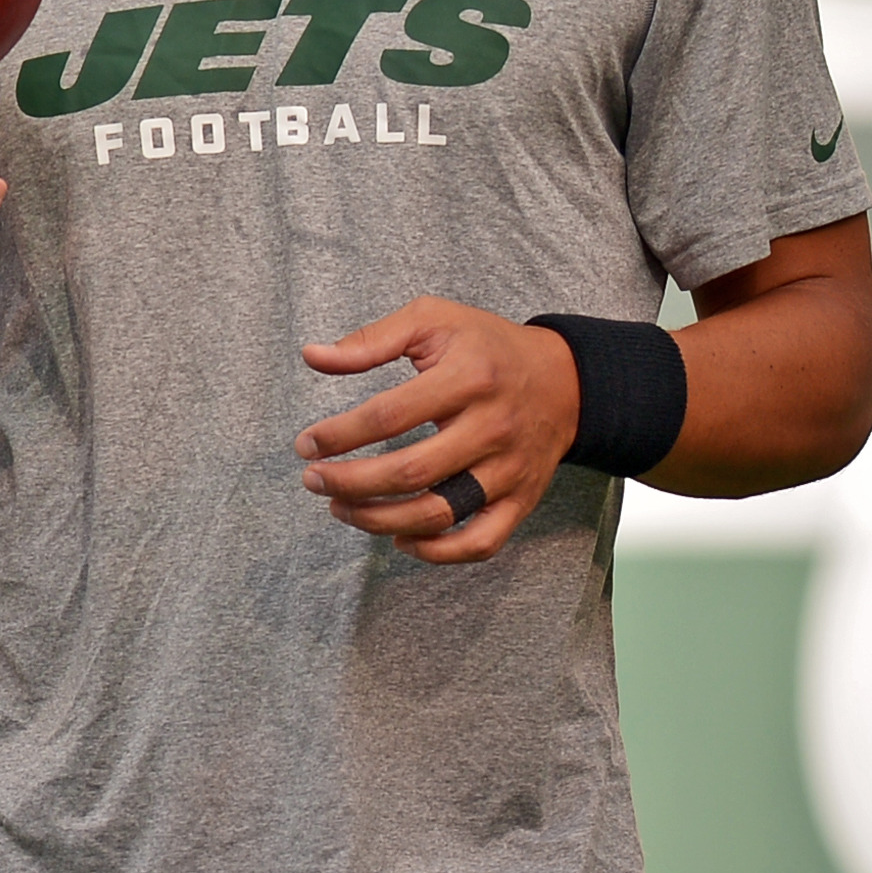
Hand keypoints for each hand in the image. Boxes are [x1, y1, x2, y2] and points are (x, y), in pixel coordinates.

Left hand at [295, 298, 582, 563]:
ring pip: (440, 512)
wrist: (566, 380)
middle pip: (411, 471)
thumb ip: (371, 339)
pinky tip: (398, 540)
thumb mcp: (432, 320)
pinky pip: (482, 542)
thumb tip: (312, 356)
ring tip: (340, 508)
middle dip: (350, 482)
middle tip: (312, 480)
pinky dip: (439, 552)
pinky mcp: (522, 500)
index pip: (390, 415)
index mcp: (467, 378)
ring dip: (380, 519)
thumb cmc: (486, 346)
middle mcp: (492, 428)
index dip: (339, 434)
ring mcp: (509, 470)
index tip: (306, 444)